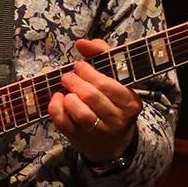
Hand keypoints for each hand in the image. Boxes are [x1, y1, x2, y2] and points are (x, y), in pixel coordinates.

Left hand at [49, 38, 141, 164]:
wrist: (114, 143)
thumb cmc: (113, 101)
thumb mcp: (115, 77)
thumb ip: (102, 55)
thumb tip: (82, 43)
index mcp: (130, 102)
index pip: (108, 85)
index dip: (90, 72)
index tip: (79, 65)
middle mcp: (117, 118)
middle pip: (93, 96)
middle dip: (76, 82)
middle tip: (68, 76)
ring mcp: (99, 131)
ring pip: (81, 113)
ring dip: (69, 97)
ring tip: (66, 89)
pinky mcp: (81, 139)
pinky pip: (65, 123)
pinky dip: (57, 109)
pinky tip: (59, 99)